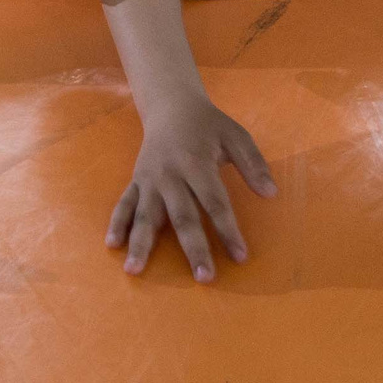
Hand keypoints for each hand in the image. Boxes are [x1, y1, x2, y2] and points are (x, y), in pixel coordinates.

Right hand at [107, 99, 276, 281]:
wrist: (171, 105)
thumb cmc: (208, 125)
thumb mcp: (236, 136)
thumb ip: (253, 164)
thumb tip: (271, 194)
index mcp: (196, 162)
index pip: (215, 202)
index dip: (228, 230)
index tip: (240, 256)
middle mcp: (170, 174)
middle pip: (182, 216)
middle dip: (194, 248)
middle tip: (203, 277)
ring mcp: (149, 179)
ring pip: (146, 215)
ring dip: (140, 243)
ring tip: (134, 270)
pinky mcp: (136, 181)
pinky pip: (124, 204)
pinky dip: (117, 224)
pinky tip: (112, 245)